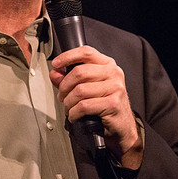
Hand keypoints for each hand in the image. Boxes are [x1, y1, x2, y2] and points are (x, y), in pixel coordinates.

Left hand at [49, 46, 142, 168]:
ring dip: (68, 102)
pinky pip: (84, 106)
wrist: (122, 126)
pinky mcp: (113, 103)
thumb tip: (55, 74)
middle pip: (80, 72)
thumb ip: (69, 79)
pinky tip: (74, 115)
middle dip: (64, 86)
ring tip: (68, 107)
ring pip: (80, 90)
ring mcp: (115, 88)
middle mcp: (113, 73)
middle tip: (62, 96)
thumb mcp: (87, 87)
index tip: (56, 64)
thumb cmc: (105, 105)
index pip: (86, 52)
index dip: (68, 56)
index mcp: (107, 64)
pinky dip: (74, 113)